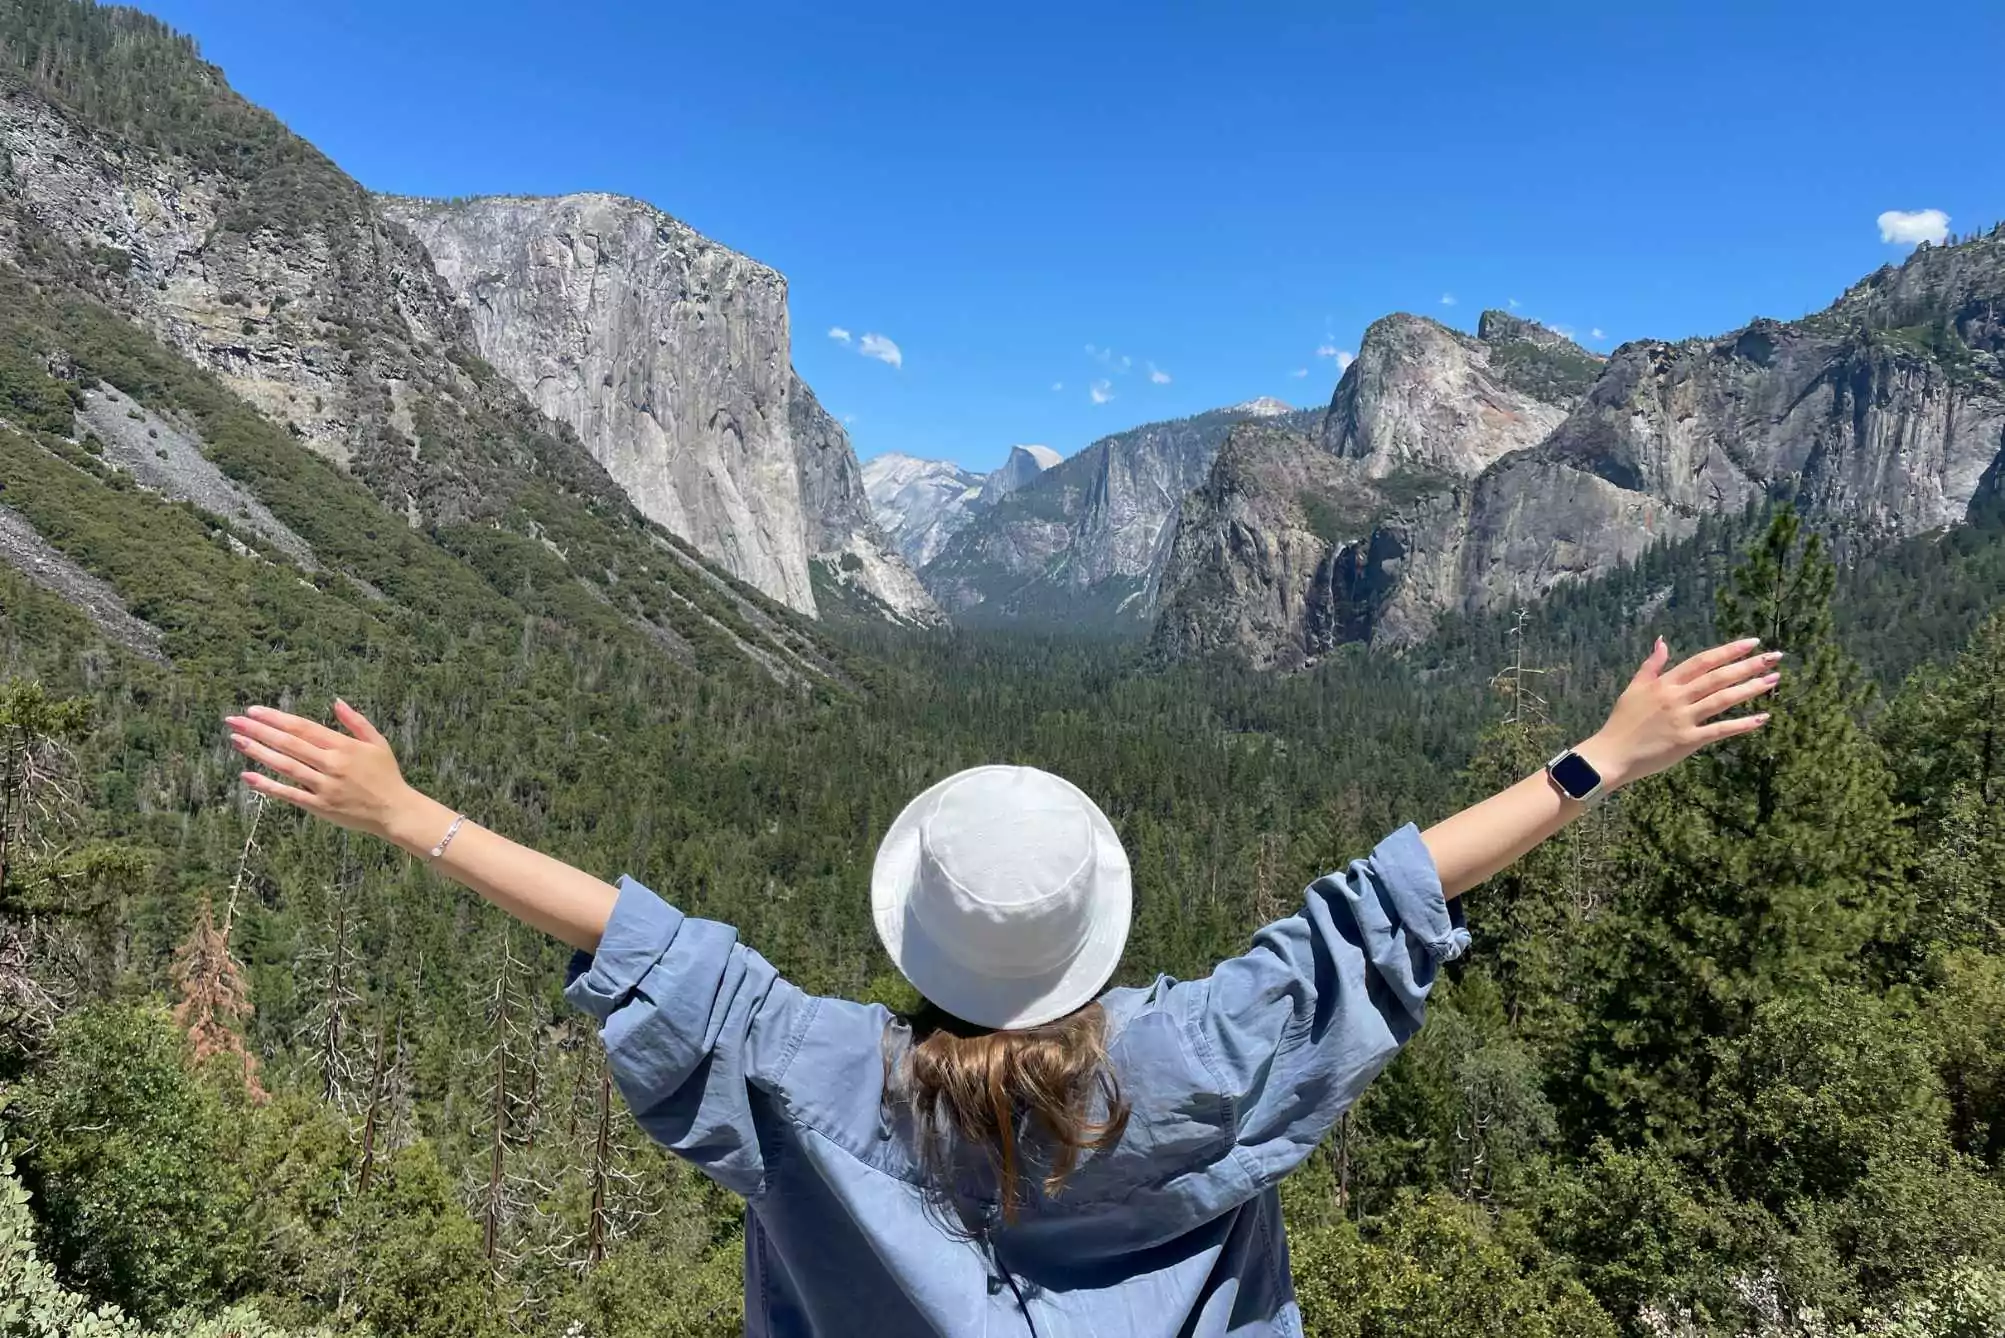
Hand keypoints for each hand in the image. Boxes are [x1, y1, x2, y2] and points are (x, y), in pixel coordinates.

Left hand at [226, 700, 426, 841]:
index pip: (303, 727)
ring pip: (285, 765)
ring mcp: (324, 786)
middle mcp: (331, 764)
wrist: (396, 811)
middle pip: (289, 743)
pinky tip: (247, 777)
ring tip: (236, 741)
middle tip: (233, 720)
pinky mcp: (319, 806)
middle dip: (258, 730)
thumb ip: (356, 722)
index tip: (254, 711)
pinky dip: (267, 786)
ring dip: (258, 752)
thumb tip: (337, 702)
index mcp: (344, 746)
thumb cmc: (387, 775)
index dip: (277, 718)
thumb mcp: (377, 743)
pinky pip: (289, 794)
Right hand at [1577, 636, 1779, 790]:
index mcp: (1665, 683)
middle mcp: (1676, 697)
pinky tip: (1761, 718)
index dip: (1728, 651)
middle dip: (1748, 665)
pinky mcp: (1687, 741)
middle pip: (1718, 677)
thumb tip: (1662, 641)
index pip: (1702, 661)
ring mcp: (1683, 719)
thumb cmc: (1622, 722)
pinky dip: (1741, 724)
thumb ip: (1651, 665)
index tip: (1751, 642)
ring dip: (1750, 688)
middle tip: (1775, 657)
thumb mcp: (1633, 688)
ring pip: (1723, 699)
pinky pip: (1719, 730)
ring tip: (1773, 680)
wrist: (1611, 754)